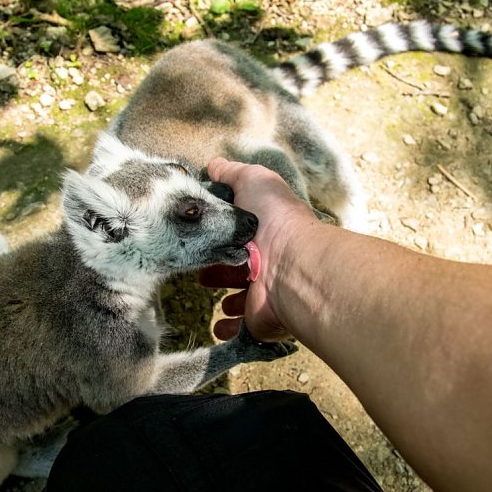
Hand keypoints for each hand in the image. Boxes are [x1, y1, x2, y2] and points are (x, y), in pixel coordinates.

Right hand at [199, 158, 317, 341]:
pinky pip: (241, 327)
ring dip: (225, 298)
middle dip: (218, 267)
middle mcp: (268, 262)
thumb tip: (214, 164)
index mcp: (266, 231)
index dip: (221, 232)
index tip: (201, 233)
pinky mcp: (259, 319)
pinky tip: (218, 324)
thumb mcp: (253, 180)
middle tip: (200, 268)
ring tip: (208, 291)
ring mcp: (265, 293)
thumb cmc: (273, 220)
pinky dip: (228, 327)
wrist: (291, 266)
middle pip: (238, 266)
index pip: (240, 233)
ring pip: (240, 297)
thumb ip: (232, 173)